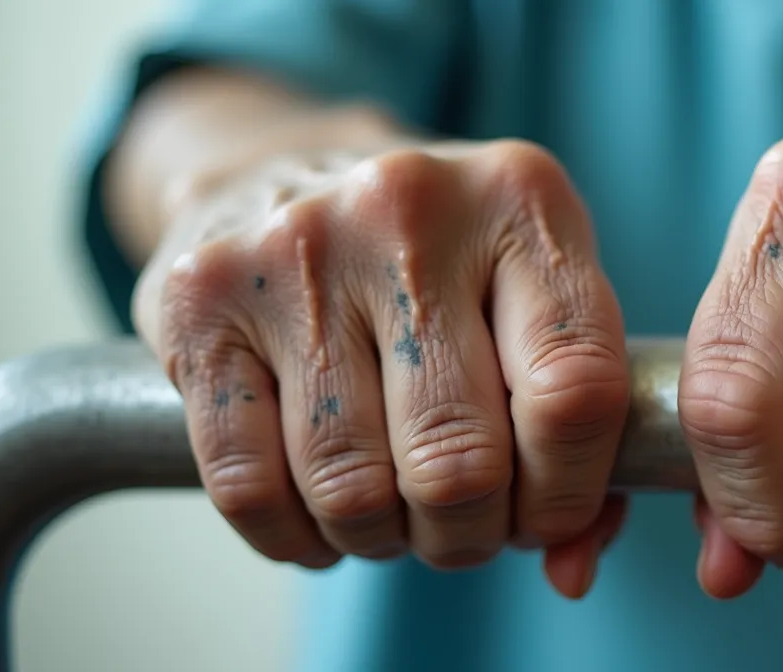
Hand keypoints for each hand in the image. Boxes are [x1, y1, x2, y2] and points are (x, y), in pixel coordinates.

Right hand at [133, 138, 630, 597]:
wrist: (276, 167)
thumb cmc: (437, 264)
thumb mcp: (530, 303)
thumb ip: (585, 436)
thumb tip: (573, 568)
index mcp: (523, 201)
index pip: (576, 392)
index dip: (566, 492)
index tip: (544, 515)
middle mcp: (409, 208)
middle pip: (459, 461)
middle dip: (470, 532)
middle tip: (463, 525)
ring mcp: (295, 247)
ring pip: (352, 489)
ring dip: (382, 538)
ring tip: (392, 513)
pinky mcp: (197, 298)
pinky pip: (248, 487)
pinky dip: (295, 536)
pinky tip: (318, 515)